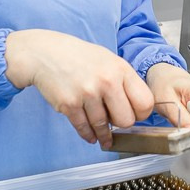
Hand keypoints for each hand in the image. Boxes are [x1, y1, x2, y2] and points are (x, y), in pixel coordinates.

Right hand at [5, 30, 154, 147]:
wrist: (44, 53)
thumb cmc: (79, 57)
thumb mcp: (108, 60)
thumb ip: (124, 81)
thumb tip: (138, 108)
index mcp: (120, 69)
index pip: (145, 102)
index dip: (141, 113)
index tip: (135, 115)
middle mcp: (106, 81)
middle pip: (126, 120)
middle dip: (121, 124)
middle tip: (115, 120)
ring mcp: (87, 94)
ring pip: (103, 127)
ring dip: (103, 133)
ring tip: (103, 136)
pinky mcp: (69, 105)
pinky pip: (84, 128)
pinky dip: (88, 135)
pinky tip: (91, 135)